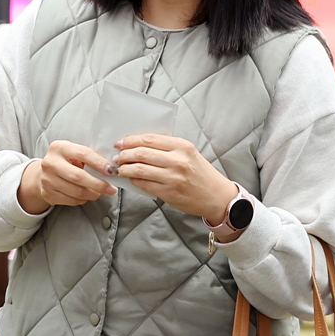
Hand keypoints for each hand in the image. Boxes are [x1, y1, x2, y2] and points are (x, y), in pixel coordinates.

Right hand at [16, 141, 117, 213]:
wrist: (44, 174)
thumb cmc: (65, 162)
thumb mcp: (74, 154)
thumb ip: (89, 158)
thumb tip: (110, 170)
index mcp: (59, 148)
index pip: (83, 153)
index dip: (99, 163)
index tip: (111, 171)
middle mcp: (50, 163)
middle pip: (78, 176)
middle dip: (98, 184)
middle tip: (111, 189)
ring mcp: (47, 179)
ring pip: (76, 191)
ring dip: (93, 194)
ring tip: (100, 192)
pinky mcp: (47, 193)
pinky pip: (71, 200)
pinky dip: (83, 200)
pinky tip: (86, 195)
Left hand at [111, 134, 236, 220]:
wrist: (217, 196)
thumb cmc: (200, 174)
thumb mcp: (188, 154)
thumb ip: (167, 148)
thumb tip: (138, 145)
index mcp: (182, 146)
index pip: (150, 139)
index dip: (130, 140)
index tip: (120, 143)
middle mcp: (178, 160)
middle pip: (141, 153)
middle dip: (124, 154)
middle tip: (117, 157)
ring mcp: (173, 177)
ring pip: (139, 169)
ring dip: (125, 168)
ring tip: (120, 168)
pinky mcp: (169, 192)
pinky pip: (144, 184)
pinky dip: (133, 180)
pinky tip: (130, 178)